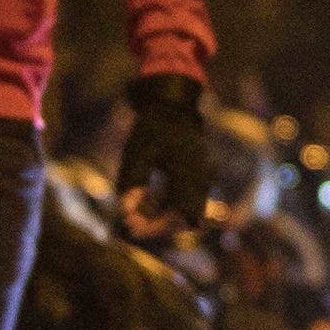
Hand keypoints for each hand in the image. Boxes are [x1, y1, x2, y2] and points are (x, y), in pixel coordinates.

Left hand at [118, 71, 222, 236]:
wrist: (172, 103)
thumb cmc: (153, 126)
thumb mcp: (137, 155)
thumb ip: (131, 185)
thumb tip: (125, 213)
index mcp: (192, 174)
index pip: (180, 216)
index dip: (156, 227)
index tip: (131, 226)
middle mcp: (204, 178)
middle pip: (185, 216)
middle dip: (157, 223)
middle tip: (131, 223)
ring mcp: (205, 175)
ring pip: (185, 207)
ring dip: (161, 211)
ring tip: (135, 206)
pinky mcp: (201, 173)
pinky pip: (186, 195)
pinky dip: (167, 199)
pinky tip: (148, 193)